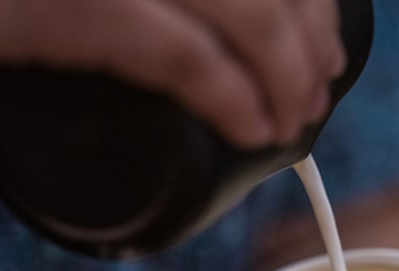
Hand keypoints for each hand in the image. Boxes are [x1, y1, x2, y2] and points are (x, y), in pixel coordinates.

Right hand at [0, 0, 345, 146]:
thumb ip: (156, 0)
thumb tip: (211, 36)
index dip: (312, 5)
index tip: (325, 48)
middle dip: (311, 47)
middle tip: (316, 93)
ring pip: (249, 16)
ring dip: (288, 79)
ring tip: (294, 123)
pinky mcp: (73, 6)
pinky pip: (180, 54)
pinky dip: (231, 97)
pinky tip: (256, 130)